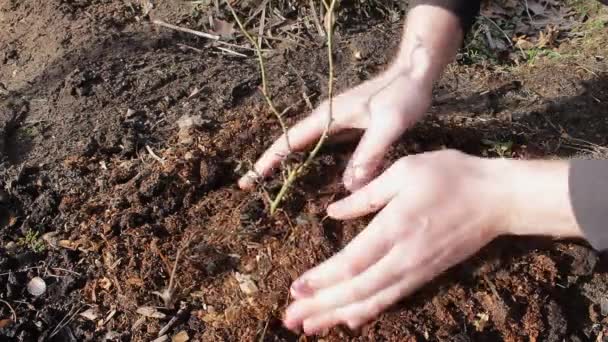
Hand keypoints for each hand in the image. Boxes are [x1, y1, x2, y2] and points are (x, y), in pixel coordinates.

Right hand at [238, 65, 433, 190]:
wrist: (415, 72)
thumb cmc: (402, 94)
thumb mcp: (388, 125)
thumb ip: (369, 153)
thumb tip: (349, 187)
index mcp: (328, 117)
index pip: (288, 142)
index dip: (267, 161)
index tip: (248, 180)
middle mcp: (327, 119)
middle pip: (290, 144)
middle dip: (269, 164)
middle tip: (251, 188)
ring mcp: (337, 122)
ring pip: (306, 147)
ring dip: (289, 164)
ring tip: (272, 186)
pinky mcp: (349, 127)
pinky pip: (323, 148)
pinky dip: (311, 162)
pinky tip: (313, 177)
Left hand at [283, 150, 508, 334]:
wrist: (498, 199)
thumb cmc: (450, 176)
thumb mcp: (404, 171)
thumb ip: (366, 195)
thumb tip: (332, 212)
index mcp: (395, 227)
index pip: (351, 262)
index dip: (322, 280)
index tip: (295, 290)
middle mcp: (403, 256)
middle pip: (356, 290)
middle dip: (321, 307)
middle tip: (289, 320)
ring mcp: (416, 270)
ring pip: (372, 300)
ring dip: (338, 315)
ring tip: (309, 328)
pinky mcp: (426, 274)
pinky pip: (392, 298)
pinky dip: (368, 311)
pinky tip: (350, 320)